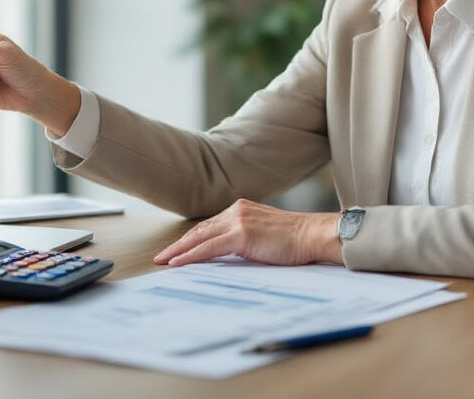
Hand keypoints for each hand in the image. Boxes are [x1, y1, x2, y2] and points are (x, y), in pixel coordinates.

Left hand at [153, 199, 340, 266]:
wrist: (313, 235)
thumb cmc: (296, 240)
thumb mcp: (264, 234)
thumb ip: (245, 238)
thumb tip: (228, 254)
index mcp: (241, 209)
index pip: (208, 226)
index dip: (190, 239)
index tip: (176, 249)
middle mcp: (236, 210)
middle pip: (199, 230)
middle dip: (178, 244)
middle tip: (161, 256)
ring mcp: (238, 220)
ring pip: (199, 238)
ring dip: (178, 251)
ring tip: (162, 261)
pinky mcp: (241, 234)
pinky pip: (208, 247)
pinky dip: (190, 256)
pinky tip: (177, 263)